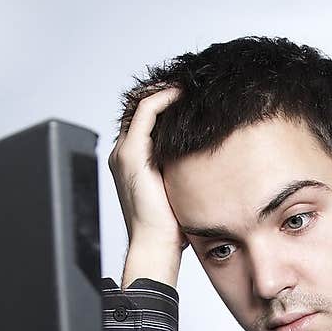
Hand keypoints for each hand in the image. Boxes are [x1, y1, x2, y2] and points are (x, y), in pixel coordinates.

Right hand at [108, 84, 185, 254]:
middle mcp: (124, 154)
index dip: (162, 102)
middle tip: (189, 84)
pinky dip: (163, 98)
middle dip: (162, 91)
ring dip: (164, 90)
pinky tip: (181, 95)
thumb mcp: (179, 191)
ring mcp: (125, 153)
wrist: (155, 245)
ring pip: (140, 104)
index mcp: (132, 162)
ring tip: (187, 84)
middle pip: (138, 107)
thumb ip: (183, 172)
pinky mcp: (132, 154)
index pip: (143, 120)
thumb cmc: (169, 228)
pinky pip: (145, 113)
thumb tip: (208, 163)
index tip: (188, 96)